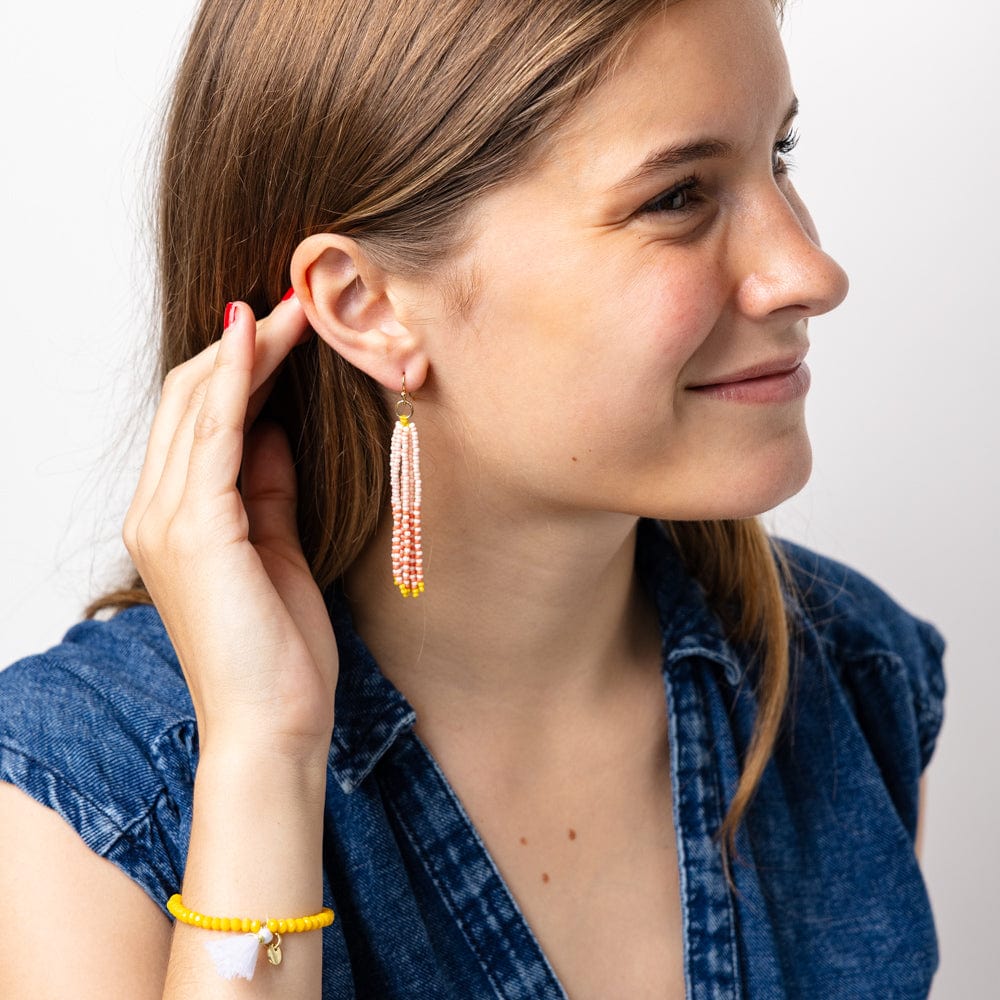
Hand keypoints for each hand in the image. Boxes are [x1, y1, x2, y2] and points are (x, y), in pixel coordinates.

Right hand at [123, 297, 338, 761]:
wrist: (274, 723)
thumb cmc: (280, 647)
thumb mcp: (278, 547)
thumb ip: (268, 487)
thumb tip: (276, 429)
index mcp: (175, 519)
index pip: (198, 418)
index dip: (240, 367)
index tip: (288, 329)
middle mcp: (157, 512)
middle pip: (190, 398)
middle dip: (245, 346)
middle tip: (298, 304)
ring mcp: (167, 520)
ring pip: (197, 404)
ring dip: (248, 350)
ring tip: (295, 309)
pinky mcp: (195, 530)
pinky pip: (212, 434)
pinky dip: (235, 380)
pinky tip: (262, 340)